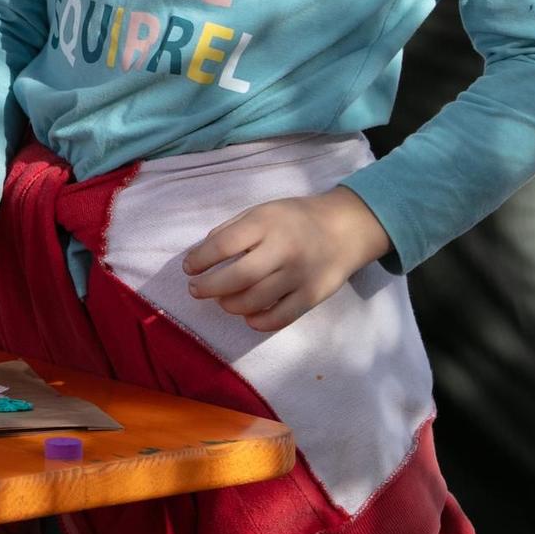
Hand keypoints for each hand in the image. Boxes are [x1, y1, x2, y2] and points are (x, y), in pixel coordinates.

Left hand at [183, 186, 393, 332]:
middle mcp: (283, 249)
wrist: (344, 229)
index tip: (189, 268)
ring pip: (255, 301)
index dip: (200, 259)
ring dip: (230, 305)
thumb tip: (202, 255)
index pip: (223, 245)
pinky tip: (247, 315)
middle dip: (208, 287)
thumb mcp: (261, 212)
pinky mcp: (313, 296)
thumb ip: (232, 230)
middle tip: (196, 289)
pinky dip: (257, 322)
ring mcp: (299, 275)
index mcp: (266, 223)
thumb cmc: (294, 219)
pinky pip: (280, 318)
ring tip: (222, 300)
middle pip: (238, 277)